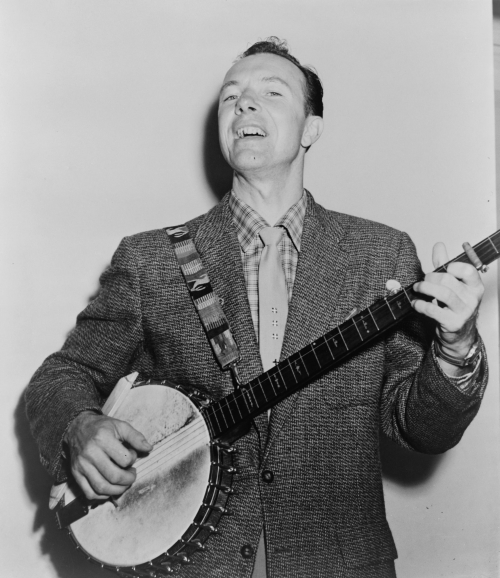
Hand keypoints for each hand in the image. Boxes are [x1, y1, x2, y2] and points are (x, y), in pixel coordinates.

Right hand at [64, 411, 152, 500]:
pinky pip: (89, 493)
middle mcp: (90, 453)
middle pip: (114, 476)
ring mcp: (81, 466)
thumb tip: (149, 448)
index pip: (124, 459)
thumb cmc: (102, 427)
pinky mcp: (75, 474)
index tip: (131, 456)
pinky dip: (102, 496)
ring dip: (118, 490)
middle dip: (128, 480)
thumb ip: (136, 437)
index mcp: (103, 439)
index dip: (132, 460)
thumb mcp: (120, 426)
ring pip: (102, 488)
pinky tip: (110, 488)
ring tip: (124, 483)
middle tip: (132, 474)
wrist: (77, 428)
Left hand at [412, 242, 483, 359]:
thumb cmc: (454, 305)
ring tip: (417, 288)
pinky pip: (434, 310)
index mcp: (475, 285)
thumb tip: (439, 245)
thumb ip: (444, 264)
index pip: (467, 270)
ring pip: (443, 294)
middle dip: (430, 278)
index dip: (452, 267)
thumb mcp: (452, 284)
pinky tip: (415, 303)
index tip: (442, 269)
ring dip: (424, 288)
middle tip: (422, 280)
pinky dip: (421, 304)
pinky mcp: (453, 323)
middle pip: (448, 281)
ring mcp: (464, 312)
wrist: (458, 333)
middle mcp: (473, 298)